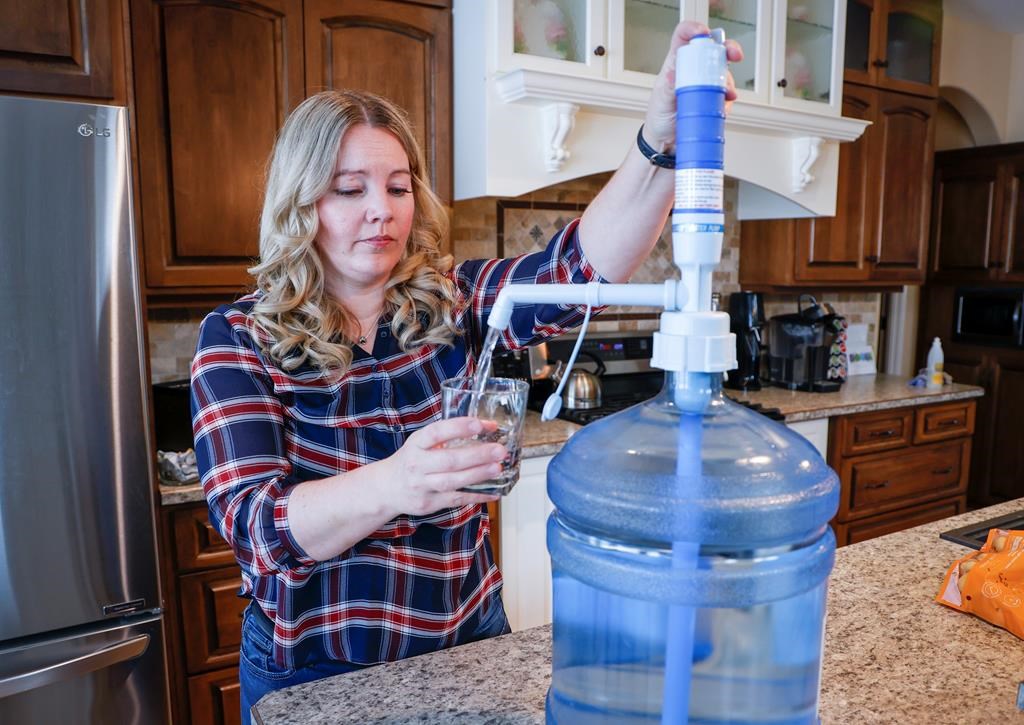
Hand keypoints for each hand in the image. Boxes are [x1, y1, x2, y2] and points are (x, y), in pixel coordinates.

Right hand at [378, 417, 506, 516]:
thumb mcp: (420, 443)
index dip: (458, 427)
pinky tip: (494, 492)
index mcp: (416, 444)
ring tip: (498, 468)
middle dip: (477, 455)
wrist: (386, 488)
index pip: (436, 433)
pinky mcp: (429, 504)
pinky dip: (477, 496)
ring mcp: (422, 486)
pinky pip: (456, 500)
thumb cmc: (411, 460)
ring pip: (453, 481)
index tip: (479, 424)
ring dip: (478, 475)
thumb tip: (485, 427)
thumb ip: (446, 436)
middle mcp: (417, 465)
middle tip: (499, 450)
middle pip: (449, 460)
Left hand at [642, 21, 743, 151]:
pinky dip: (728, 100)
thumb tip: (674, 74)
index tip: (704, 33)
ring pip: (724, 72)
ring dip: (728, 82)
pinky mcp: (714, 99)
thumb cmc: (659, 117)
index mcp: (676, 64)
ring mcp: (705, 84)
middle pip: (713, 49)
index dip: (694, 30)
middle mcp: (693, 70)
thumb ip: (669, 86)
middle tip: (733, 55)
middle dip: (727, 49)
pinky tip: (722, 108)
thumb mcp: (661, 101)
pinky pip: (727, 94)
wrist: (666, 142)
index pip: (684, 37)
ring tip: (723, 96)